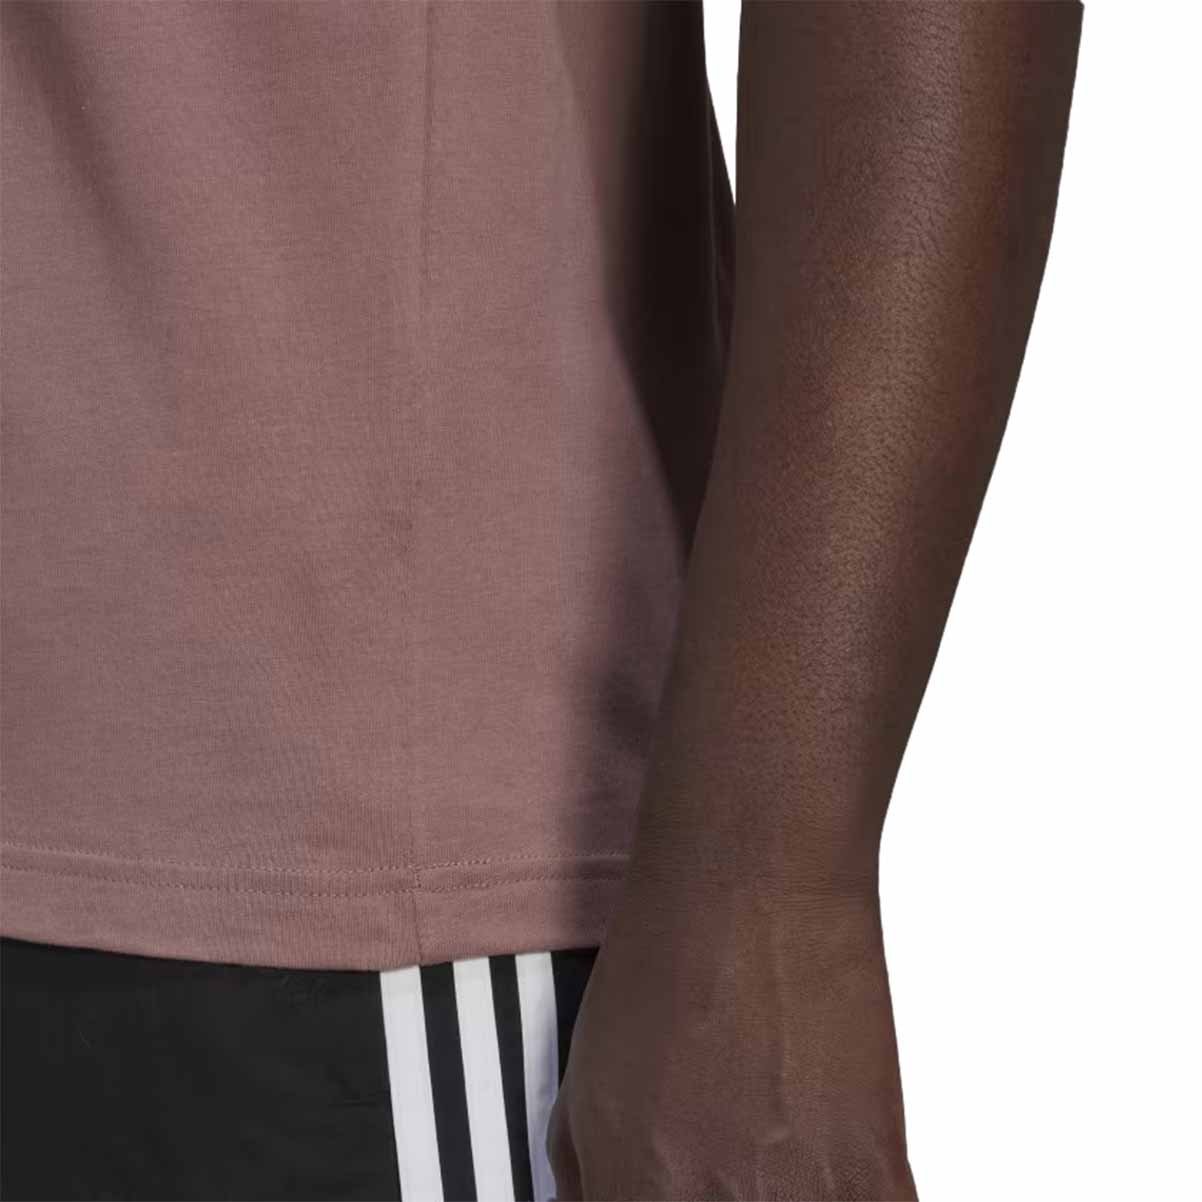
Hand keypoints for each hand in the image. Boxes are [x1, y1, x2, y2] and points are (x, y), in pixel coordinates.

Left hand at [547, 876, 915, 1200]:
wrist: (749, 881)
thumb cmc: (664, 956)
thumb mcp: (585, 1069)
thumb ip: (581, 1173)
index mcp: (631, 1193)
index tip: (682, 1188)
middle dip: (719, 1201)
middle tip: (730, 1161)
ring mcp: (797, 1201)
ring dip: (791, 1195)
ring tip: (781, 1153)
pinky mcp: (873, 1174)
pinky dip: (855, 1198)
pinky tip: (838, 1164)